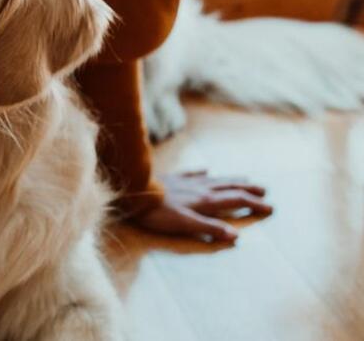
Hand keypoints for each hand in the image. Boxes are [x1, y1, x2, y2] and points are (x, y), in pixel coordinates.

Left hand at [133, 169, 272, 242]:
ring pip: (215, 179)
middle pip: (229, 186)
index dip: (253, 203)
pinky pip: (192, 173)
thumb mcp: (185, 224)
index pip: (235, 200)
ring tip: (244, 177)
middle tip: (264, 189)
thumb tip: (236, 235)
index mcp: (206, 200)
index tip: (270, 207)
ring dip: (232, 179)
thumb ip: (209, 228)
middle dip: (248, 188)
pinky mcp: (173, 179)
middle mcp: (200, 188)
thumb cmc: (158, 212)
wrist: (135, 191)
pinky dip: (202, 172)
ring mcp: (187, 181)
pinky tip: (206, 168)